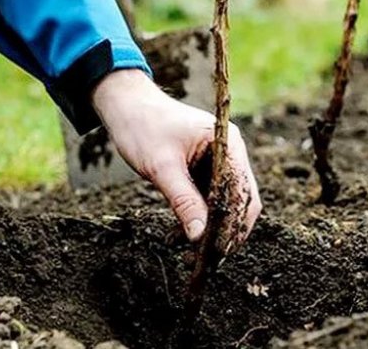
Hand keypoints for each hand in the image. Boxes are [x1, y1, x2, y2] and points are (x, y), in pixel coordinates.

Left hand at [92, 69, 261, 251]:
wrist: (125, 106)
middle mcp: (230, 152)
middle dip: (225, 230)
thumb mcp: (162, 167)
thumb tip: (199, 237)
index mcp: (227, 143)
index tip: (217, 250)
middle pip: (241, 200)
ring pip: (226, 204)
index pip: (242, 190)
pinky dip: (199, 218)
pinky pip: (210, 200)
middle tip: (206, 260)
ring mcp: (219, 161)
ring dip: (211, 228)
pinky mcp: (205, 170)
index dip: (233, 223)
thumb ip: (183, 201)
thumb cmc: (143, 127)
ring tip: (190, 254)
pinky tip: (181, 235)